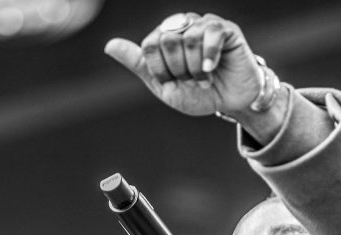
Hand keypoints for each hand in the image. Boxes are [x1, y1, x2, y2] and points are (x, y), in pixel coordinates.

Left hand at [104, 13, 262, 119]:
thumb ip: (139, 64)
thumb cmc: (199, 94)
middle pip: (166, 39)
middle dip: (177, 68)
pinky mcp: (226, 30)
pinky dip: (208, 56)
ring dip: (194, 67)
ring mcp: (205, 25)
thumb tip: (109, 45)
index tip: (173, 82)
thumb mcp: (164, 84)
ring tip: (203, 78)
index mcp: (165, 37)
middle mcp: (183, 26)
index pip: (149, 45)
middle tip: (190, 80)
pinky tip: (210, 70)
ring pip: (188, 37)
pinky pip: (211, 33)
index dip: (159, 69)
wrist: (231, 104)